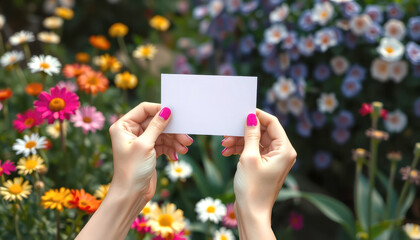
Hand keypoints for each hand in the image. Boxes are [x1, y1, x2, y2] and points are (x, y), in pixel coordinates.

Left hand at [109, 102, 192, 199]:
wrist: (131, 195)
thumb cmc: (132, 170)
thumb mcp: (145, 145)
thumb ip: (156, 126)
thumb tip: (166, 110)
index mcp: (123, 126)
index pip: (144, 109)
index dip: (160, 110)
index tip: (175, 115)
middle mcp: (131, 132)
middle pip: (156, 123)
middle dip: (172, 130)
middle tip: (186, 138)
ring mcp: (140, 142)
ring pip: (162, 134)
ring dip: (174, 141)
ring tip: (184, 149)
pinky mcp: (148, 152)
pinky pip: (163, 144)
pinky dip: (171, 148)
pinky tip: (176, 156)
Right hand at [221, 109, 295, 238]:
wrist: (251, 213)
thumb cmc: (252, 188)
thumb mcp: (249, 157)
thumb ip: (250, 135)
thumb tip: (251, 117)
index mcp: (285, 150)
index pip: (273, 123)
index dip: (257, 116)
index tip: (242, 112)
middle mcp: (282, 153)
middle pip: (263, 132)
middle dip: (244, 131)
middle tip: (227, 132)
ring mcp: (273, 159)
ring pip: (255, 141)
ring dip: (239, 141)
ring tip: (224, 144)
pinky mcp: (264, 165)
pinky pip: (253, 151)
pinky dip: (240, 150)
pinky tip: (227, 152)